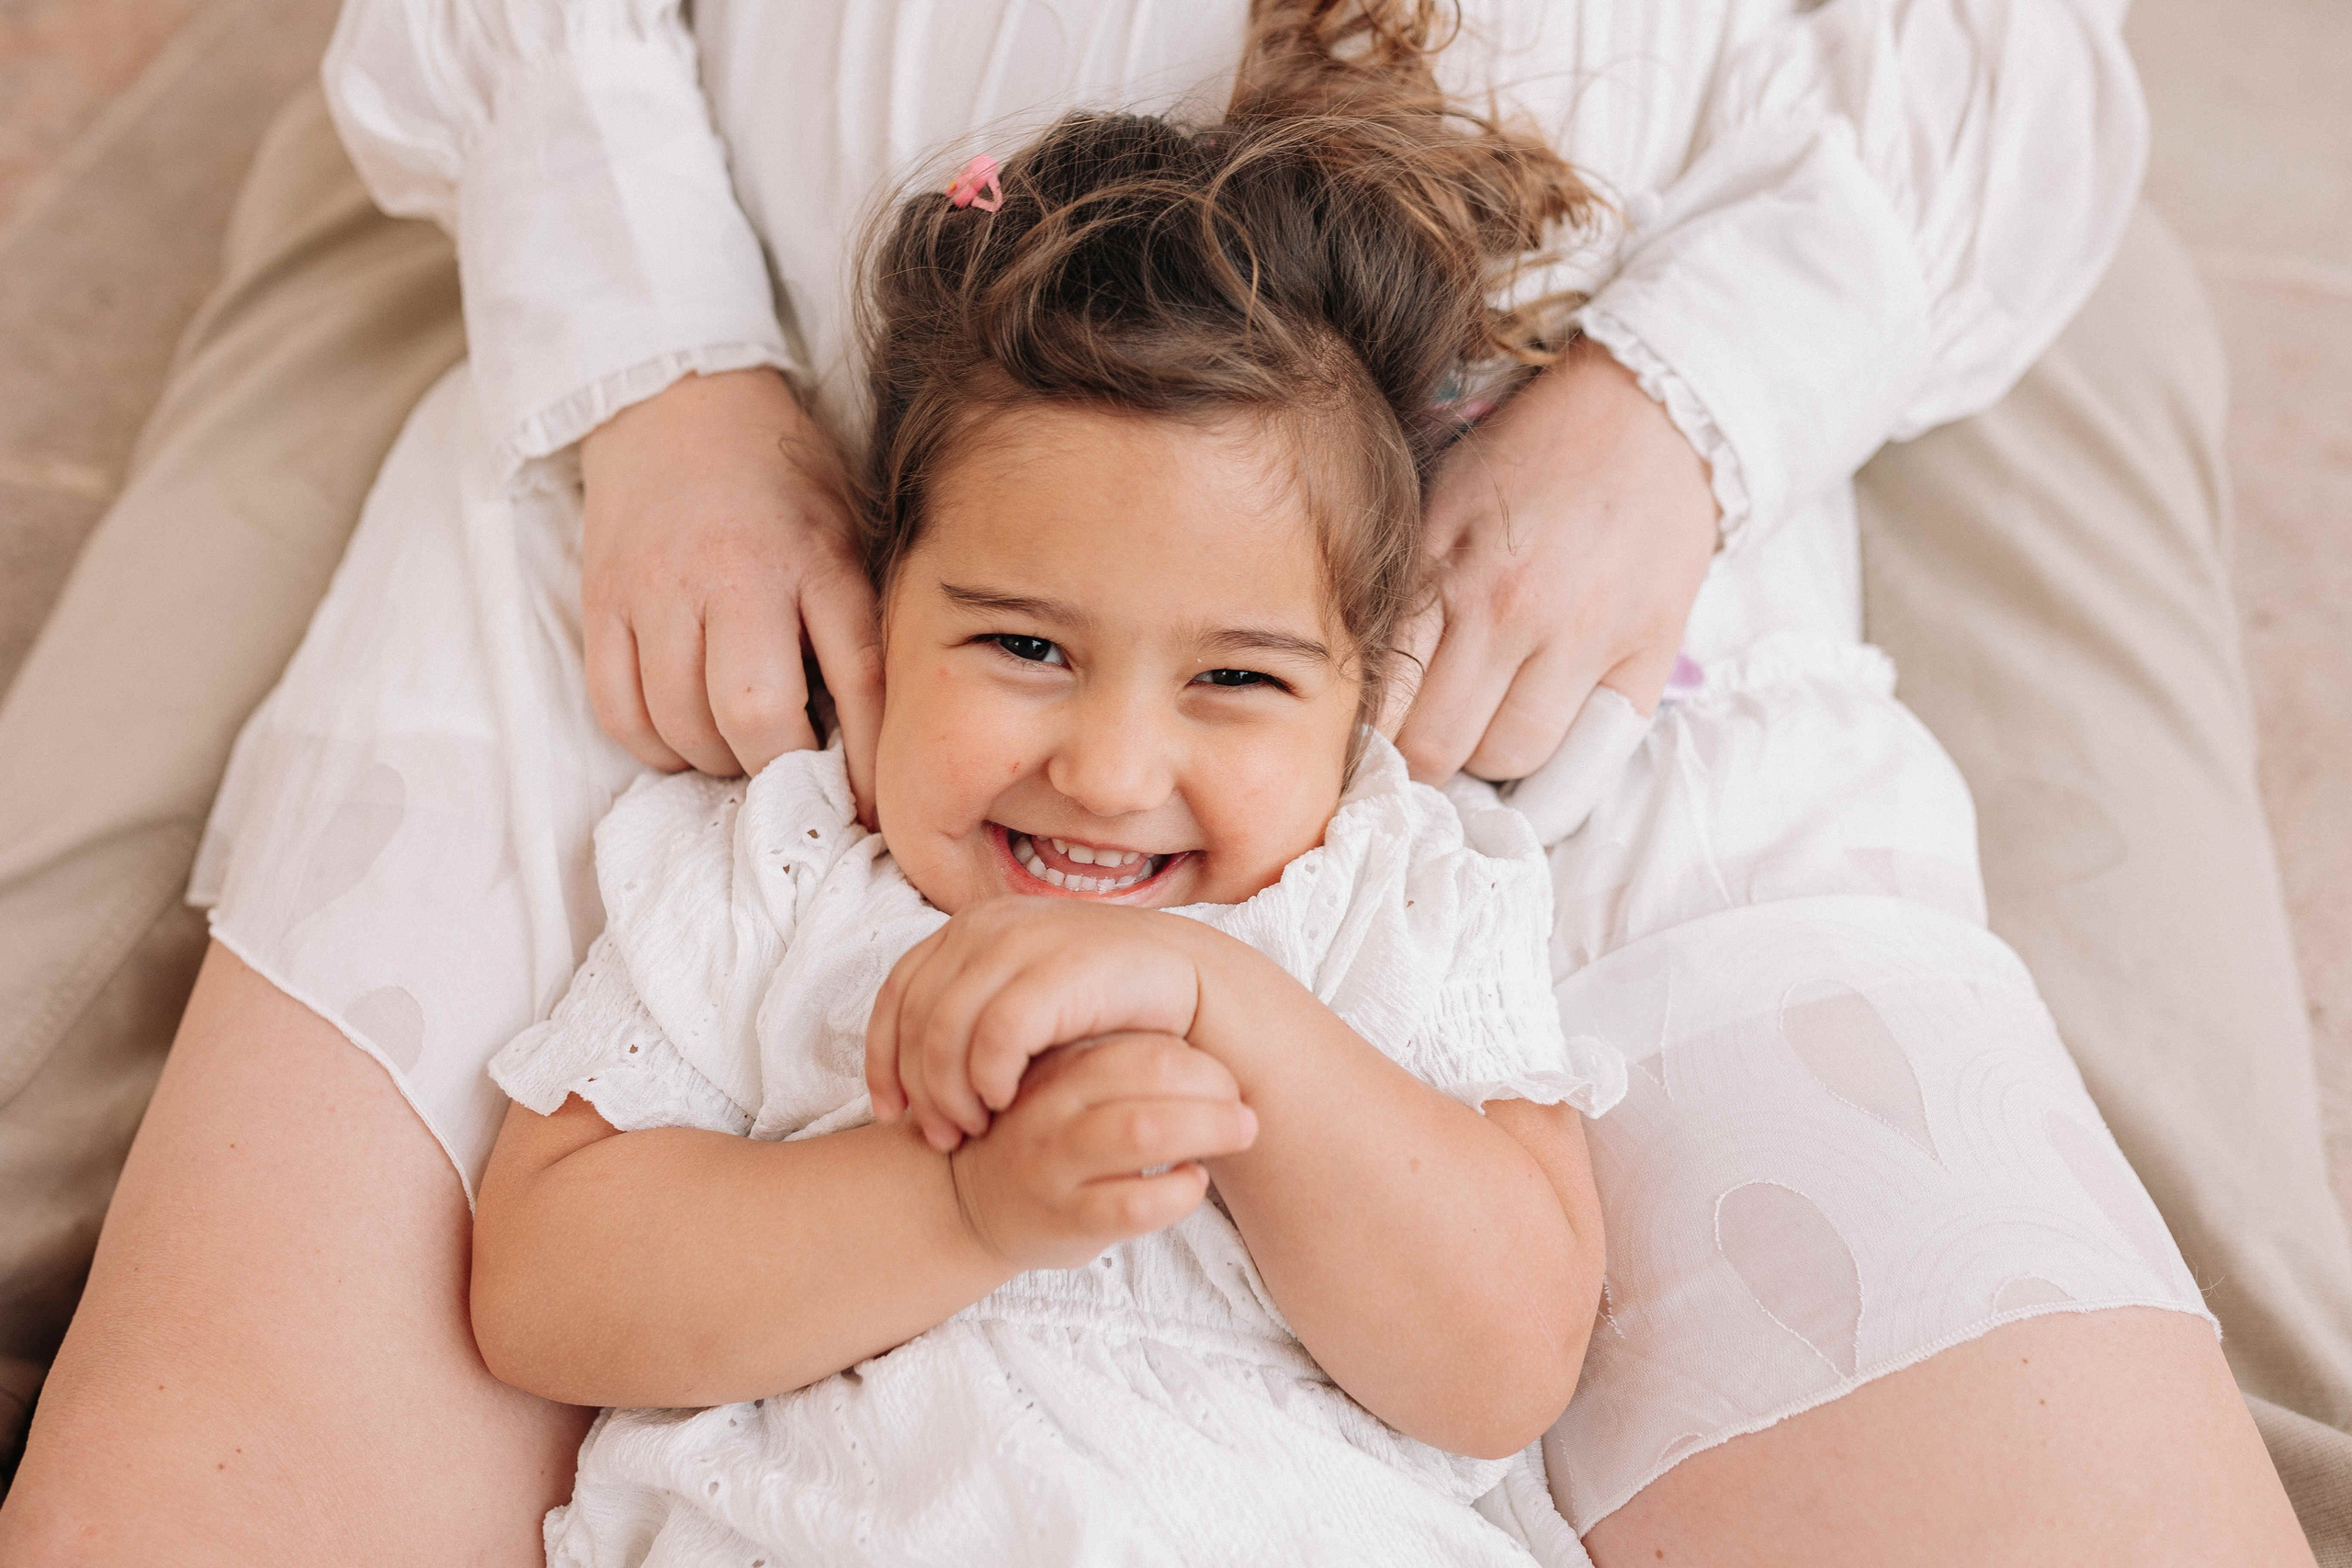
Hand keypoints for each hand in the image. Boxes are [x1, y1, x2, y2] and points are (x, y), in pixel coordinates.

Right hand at [580, 368, 884, 803]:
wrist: (680, 403)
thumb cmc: (782, 486)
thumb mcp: (850, 534)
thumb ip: (862, 623)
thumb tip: (880, 743)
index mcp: (819, 559)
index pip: (857, 679)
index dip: (866, 761)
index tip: (873, 809)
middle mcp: (736, 575)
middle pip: (754, 714)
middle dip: (779, 768)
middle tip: (792, 769)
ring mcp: (659, 589)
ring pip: (682, 724)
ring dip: (716, 759)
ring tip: (739, 744)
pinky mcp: (602, 601)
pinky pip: (619, 710)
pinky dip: (654, 744)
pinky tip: (682, 730)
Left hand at [867, 898, 1215, 1152]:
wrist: (1190, 988)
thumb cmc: (1102, 1008)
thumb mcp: (1023, 1005)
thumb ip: (969, 1019)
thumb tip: (904, 1076)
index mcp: (969, 927)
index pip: (896, 994)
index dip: (881, 1059)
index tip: (891, 1115)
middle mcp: (988, 925)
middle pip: (915, 1016)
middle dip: (919, 1087)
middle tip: (941, 1137)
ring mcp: (1023, 940)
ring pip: (946, 1027)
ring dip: (950, 1090)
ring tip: (973, 1129)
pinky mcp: (1060, 966)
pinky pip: (997, 1032)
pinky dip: (989, 1075)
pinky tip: (1005, 1102)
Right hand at [947, 1032, 1257, 1271]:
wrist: (967, 1204)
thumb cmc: (1044, 1135)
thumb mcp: (1066, 1080)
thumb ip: (1118, 1058)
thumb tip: (1216, 1036)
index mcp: (1059, 1061)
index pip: (1143, 1041)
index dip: (1202, 1060)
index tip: (1225, 1081)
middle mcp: (1053, 1105)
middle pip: (1150, 1074)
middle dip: (1216, 1090)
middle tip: (1243, 1111)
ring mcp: (1055, 1162)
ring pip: (1143, 1132)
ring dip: (1209, 1130)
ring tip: (1235, 1137)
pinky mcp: (1064, 1219)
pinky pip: (1133, 1204)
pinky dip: (1179, 1191)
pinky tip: (1191, 1182)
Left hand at [1390, 337, 1718, 782]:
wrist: (1650, 409)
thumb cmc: (1529, 457)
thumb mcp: (1439, 504)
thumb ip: (1402, 593)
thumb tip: (1360, 692)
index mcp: (1447, 568)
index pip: (1383, 702)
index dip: (1368, 741)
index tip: (1369, 745)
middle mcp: (1513, 609)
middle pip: (1438, 749)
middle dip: (1421, 759)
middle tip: (1424, 743)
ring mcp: (1585, 637)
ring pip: (1510, 760)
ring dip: (1489, 761)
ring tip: (1485, 733)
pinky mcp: (1648, 657)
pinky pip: (1592, 761)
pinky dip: (1559, 779)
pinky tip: (1541, 761)